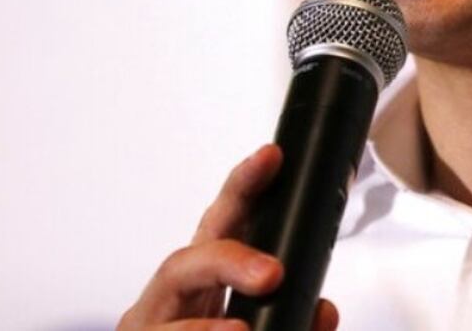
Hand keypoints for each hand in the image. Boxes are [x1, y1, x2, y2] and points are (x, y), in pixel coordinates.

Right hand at [118, 144, 339, 330]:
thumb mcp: (259, 322)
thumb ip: (293, 315)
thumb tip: (324, 310)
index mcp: (200, 280)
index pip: (221, 222)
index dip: (243, 186)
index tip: (271, 158)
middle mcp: (165, 300)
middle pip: (185, 262)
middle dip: (227, 260)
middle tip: (273, 274)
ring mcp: (147, 329)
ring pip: (169, 321)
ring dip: (206, 329)